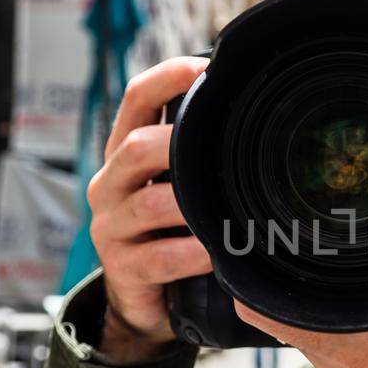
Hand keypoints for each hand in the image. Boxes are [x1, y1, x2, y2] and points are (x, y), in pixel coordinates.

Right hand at [88, 57, 211, 362]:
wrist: (143, 299)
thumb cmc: (171, 231)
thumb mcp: (177, 185)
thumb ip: (197, 153)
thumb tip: (257, 111)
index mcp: (124, 154)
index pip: (136, 98)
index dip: (168, 77)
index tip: (209, 68)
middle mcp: (110, 184)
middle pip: (137, 146)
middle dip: (180, 142)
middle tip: (226, 146)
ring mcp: (110, 227)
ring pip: (150, 204)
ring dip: (193, 204)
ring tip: (229, 208)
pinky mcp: (121, 269)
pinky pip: (159, 258)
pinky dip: (193, 254)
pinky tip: (216, 253)